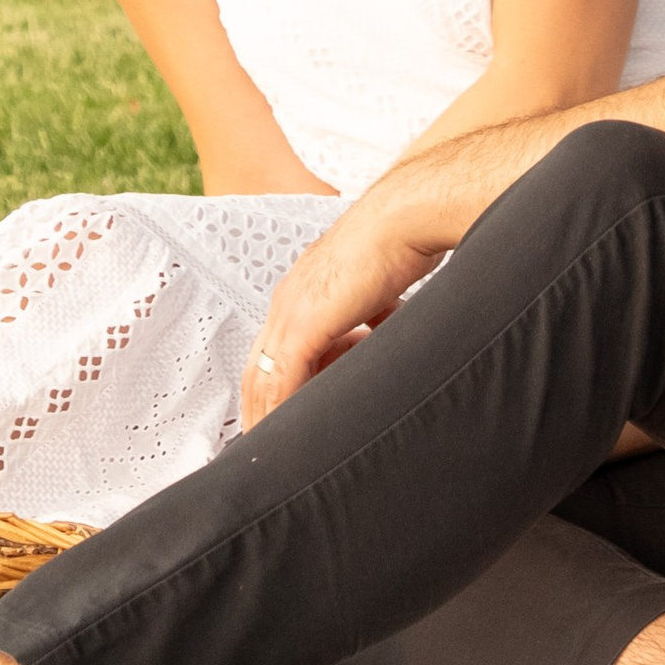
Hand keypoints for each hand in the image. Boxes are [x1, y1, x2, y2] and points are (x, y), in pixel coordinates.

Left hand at [240, 172, 452, 424]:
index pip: (272, 349)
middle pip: (258, 367)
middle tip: (264, 446)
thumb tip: (385, 332)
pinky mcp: (306, 321)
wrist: (407, 215)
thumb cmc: (400, 242)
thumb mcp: (380, 290)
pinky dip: (283, 409)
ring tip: (276, 449)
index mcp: (303, 291)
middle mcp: (289, 299)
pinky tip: (291, 435)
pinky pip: (284, 377)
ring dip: (269, 416)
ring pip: (265, 377)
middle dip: (260, 409)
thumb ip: (372, 315)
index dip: (271, 386)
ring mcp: (293, 309)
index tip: (278, 415)